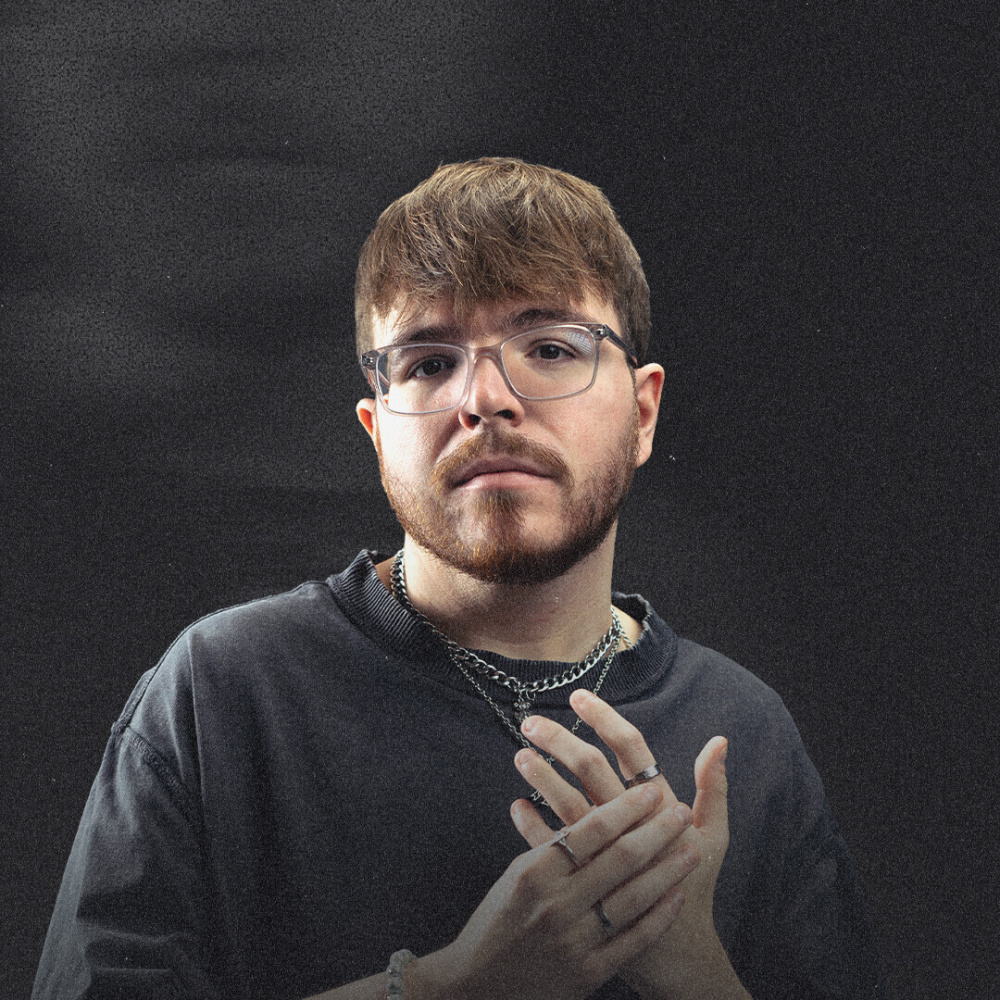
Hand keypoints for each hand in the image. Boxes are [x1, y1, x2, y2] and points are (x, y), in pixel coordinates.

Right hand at [410, 781, 697, 999]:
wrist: (478, 985)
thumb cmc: (497, 922)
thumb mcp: (515, 875)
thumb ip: (550, 846)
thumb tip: (584, 808)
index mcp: (535, 873)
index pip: (591, 829)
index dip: (626, 807)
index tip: (650, 790)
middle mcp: (557, 904)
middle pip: (620, 858)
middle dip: (657, 832)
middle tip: (680, 812)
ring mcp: (574, 941)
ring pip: (633, 897)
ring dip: (668, 871)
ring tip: (692, 851)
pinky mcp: (588, 973)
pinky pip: (632, 940)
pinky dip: (658, 916)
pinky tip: (676, 896)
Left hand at [510, 690, 738, 999]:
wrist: (673, 953)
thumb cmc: (695, 886)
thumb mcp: (714, 837)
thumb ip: (713, 786)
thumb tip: (719, 740)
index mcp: (663, 807)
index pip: (633, 750)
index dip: (605, 719)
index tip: (579, 696)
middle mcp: (632, 827)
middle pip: (592, 770)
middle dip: (561, 740)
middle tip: (533, 722)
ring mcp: (605, 855)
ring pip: (567, 805)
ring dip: (542, 777)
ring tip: (520, 755)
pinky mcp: (584, 884)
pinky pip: (551, 849)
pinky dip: (532, 824)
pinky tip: (517, 805)